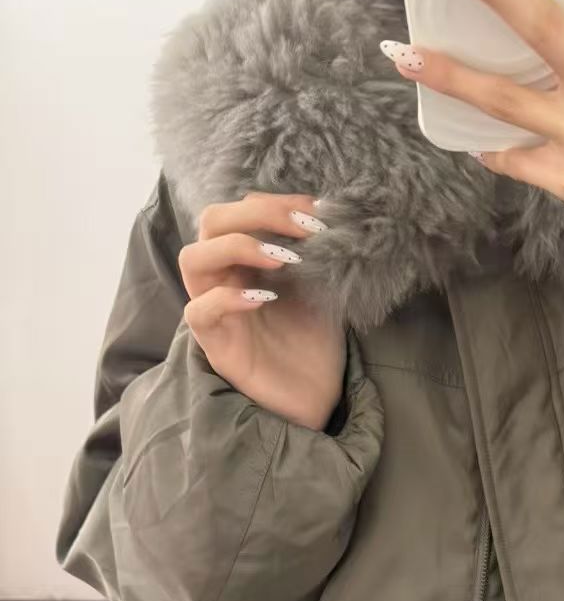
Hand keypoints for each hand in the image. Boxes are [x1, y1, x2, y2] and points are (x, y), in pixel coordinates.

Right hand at [180, 193, 345, 430]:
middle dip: (258, 214)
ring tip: (285, 259)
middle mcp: (223, 279)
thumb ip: (319, 255)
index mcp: (246, 261)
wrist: (318, 398)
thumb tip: (333, 215)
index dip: (276, 202)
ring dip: (238, 247)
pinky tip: (265, 299)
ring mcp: (215, 311)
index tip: (317, 210)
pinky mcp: (216, 345)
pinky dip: (228, 298)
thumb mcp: (323, 289)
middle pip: (212, 222)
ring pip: (193, 258)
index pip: (241, 210)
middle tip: (305, 228)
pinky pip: (199, 312)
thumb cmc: (315, 344)